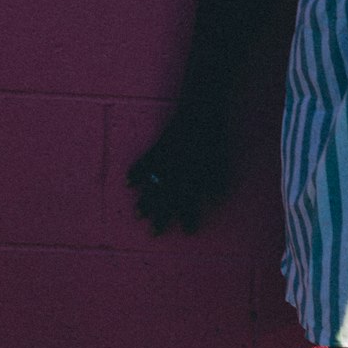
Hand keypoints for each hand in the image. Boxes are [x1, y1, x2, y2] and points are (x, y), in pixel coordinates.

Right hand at [125, 110, 231, 235]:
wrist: (201, 114)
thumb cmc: (213, 138)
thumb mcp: (220, 163)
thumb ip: (217, 182)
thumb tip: (217, 198)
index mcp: (195, 180)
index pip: (191, 205)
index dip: (190, 219)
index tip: (189, 232)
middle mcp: (178, 176)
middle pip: (168, 202)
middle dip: (161, 219)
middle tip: (153, 234)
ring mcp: (166, 163)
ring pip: (153, 188)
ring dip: (145, 202)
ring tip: (138, 215)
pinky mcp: (157, 150)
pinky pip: (144, 165)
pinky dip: (135, 173)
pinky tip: (127, 183)